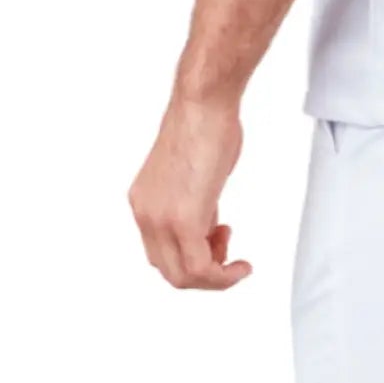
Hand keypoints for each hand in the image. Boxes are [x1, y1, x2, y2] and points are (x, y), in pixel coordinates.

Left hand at [128, 95, 251, 289]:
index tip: (219, 240)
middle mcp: (145, 215)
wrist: (204, 104)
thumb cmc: (206, 124)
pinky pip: (199, 267)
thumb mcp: (194, 173)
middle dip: (205, 272)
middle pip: (169, 271)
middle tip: (229, 256)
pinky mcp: (183, 221)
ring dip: (214, 278)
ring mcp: (160, 220)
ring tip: (235, 262)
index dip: (193, 256)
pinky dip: (222, 276)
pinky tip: (239, 266)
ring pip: (182, 276)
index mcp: (144, 203)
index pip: (161, 252)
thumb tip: (207, 218)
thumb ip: (195, 200)